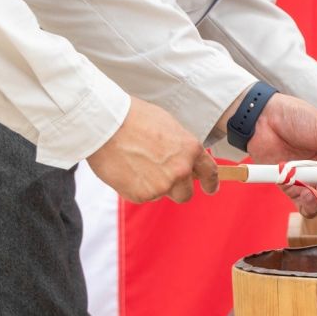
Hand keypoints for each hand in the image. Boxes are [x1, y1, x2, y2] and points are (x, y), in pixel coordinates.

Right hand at [87, 97, 217, 203]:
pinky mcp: (141, 195)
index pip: (210, 172)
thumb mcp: (170, 127)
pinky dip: (136, 188)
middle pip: (186, 193)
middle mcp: (181, 170)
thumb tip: (186, 161)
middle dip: (177, 188)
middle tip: (161, 176)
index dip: (211, 183)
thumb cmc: (135, 119)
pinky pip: (143, 196)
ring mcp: (162, 185)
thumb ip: (182, 148)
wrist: (106, 124)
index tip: (210, 189)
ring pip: (163, 194)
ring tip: (138, 165)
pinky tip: (127, 169)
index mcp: (191, 149)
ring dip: (155, 186)